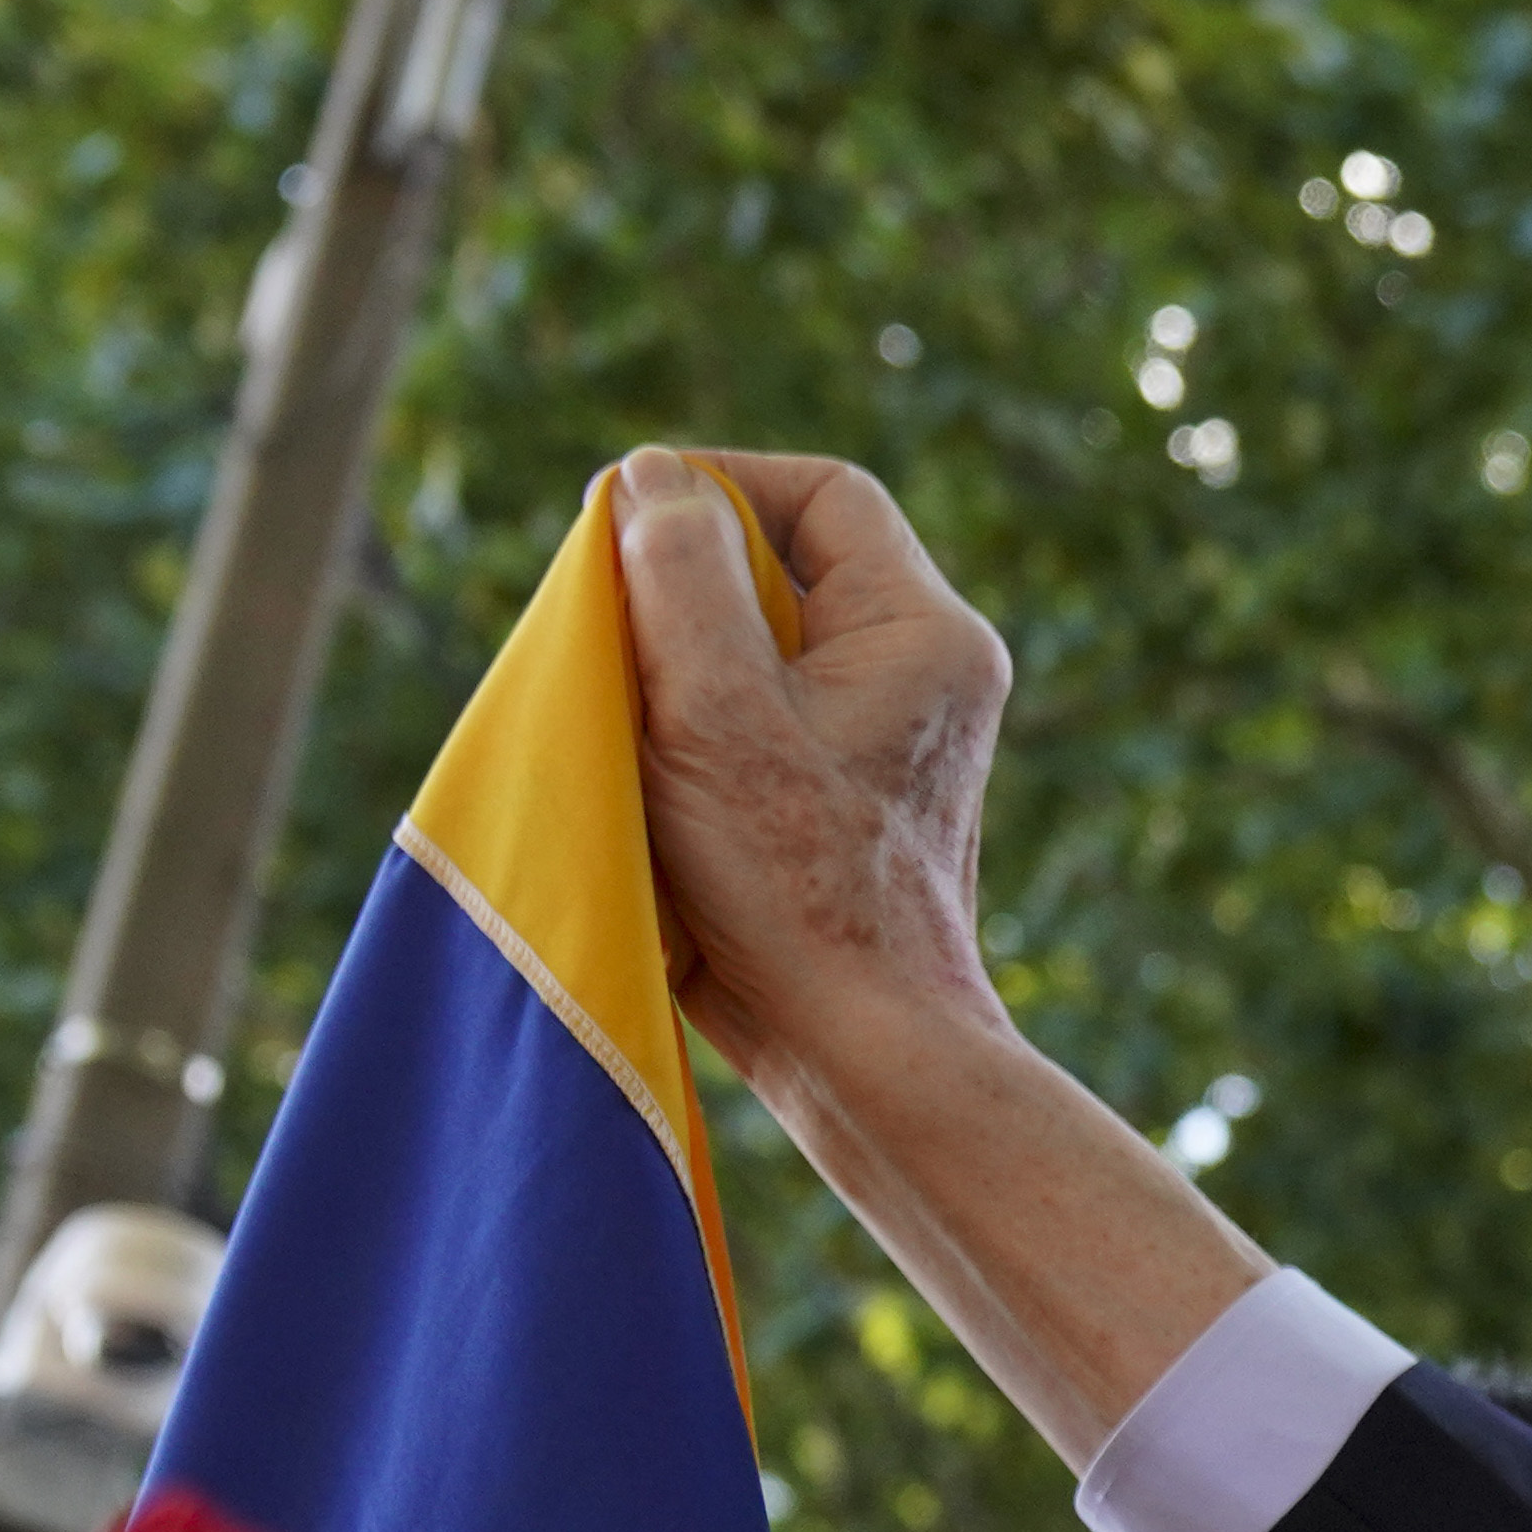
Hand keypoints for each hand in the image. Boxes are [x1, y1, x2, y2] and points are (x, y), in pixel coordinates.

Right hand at [614, 449, 1013, 1134]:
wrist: (862, 1052)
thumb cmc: (795, 888)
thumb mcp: (715, 707)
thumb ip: (679, 575)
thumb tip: (650, 479)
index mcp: (924, 633)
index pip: (821, 496)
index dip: (717, 487)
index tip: (623, 522)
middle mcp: (924, 679)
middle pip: (785, 571)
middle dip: (681, 586)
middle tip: (607, 630)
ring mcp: (888, 747)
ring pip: (760, 653)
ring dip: (675, 667)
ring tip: (624, 716)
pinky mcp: (845, 807)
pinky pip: (759, 726)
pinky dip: (692, 733)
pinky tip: (643, 777)